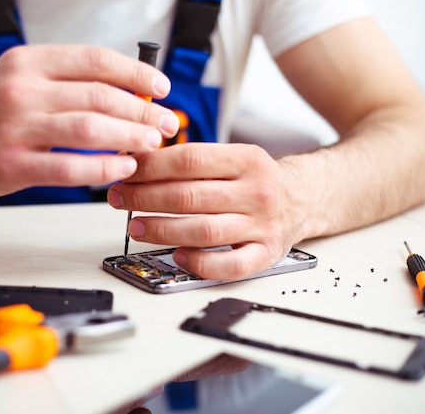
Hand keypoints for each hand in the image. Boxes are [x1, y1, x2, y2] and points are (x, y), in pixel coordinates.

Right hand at [0, 45, 178, 196]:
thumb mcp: (23, 79)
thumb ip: (68, 81)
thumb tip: (128, 90)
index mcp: (29, 62)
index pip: (96, 60)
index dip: (137, 73)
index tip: (161, 88)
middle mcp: (22, 89)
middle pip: (100, 95)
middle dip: (142, 110)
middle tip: (166, 123)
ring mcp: (16, 127)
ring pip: (89, 128)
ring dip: (129, 136)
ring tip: (151, 143)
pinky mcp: (12, 163)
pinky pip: (70, 167)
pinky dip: (103, 167)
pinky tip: (123, 167)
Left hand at [107, 143, 302, 279]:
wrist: (305, 198)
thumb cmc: (256, 179)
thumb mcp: (233, 157)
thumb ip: (194, 161)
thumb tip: (139, 165)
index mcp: (248, 159)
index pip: (190, 160)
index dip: (150, 168)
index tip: (125, 173)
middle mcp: (257, 192)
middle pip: (190, 197)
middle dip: (145, 199)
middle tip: (119, 199)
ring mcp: (263, 226)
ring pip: (204, 231)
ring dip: (162, 230)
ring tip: (136, 227)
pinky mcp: (266, 254)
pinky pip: (230, 266)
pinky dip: (200, 263)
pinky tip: (178, 256)